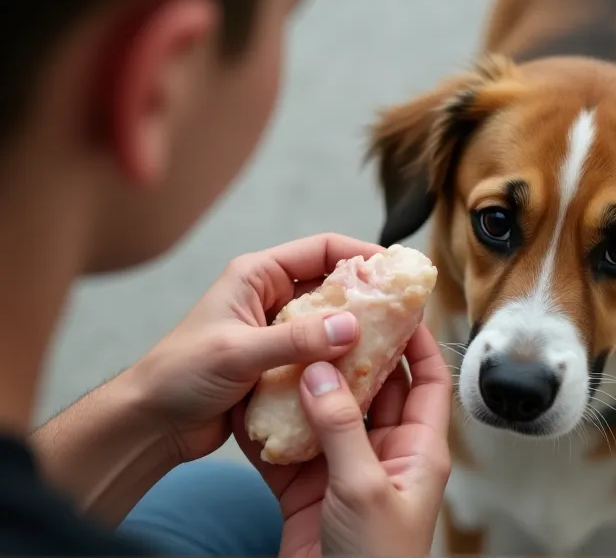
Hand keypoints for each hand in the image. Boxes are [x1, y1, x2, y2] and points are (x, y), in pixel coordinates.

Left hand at [127, 233, 383, 464]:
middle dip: (366, 296)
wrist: (152, 424)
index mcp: (257, 276)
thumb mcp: (238, 352)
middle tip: (404, 310)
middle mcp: (271, 298)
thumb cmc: (180, 376)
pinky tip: (364, 375)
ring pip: (329, 323)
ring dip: (356, 332)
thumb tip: (351, 327)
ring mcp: (277, 332)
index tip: (396, 270)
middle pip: (331, 286)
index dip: (361, 255)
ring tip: (393, 344)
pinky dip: (341, 362)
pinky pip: (321, 355)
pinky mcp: (280, 364)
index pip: (321, 250)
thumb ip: (295, 340)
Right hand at [233, 323, 452, 557]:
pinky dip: (276, 425)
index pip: (427, 381)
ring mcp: (345, 468)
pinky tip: (257, 401)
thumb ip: (341, 428)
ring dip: (310, 385)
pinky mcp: (310, 487)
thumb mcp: (364, 489)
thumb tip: (320, 372)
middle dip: (353, 355)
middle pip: (374, 389)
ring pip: (329, 412)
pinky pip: (294, 445)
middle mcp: (384, 452)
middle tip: (331, 317)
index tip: (397, 306)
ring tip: (289, 347)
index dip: (417, 342)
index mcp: (418, 450)